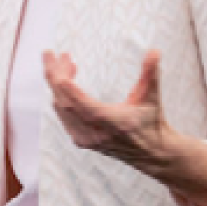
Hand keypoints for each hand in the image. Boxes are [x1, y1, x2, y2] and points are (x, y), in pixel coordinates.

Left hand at [43, 49, 172, 169]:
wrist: (152, 154)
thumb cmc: (152, 122)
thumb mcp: (152, 98)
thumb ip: (151, 73)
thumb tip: (155, 51)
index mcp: (114, 122)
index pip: (83, 105)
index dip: (67, 85)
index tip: (57, 63)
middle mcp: (97, 133)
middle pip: (65, 102)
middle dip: (55, 75)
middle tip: (51, 54)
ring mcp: (87, 139)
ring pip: (60, 108)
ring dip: (56, 84)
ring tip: (64, 62)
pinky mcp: (81, 141)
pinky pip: (62, 116)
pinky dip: (60, 96)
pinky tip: (65, 80)